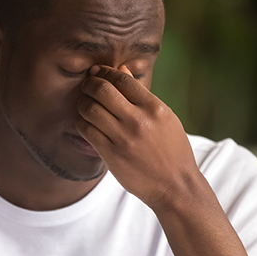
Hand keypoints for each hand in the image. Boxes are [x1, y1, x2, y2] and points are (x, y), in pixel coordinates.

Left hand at [75, 65, 198, 208]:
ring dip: (82, 103)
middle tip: (86, 86)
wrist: (175, 185)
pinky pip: (87, 130)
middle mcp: (138, 120)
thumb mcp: (165, 118)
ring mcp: (123, 138)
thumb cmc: (172, 150)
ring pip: (90, 109)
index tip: (98, 72)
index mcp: (154, 108)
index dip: (105, 71)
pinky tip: (85, 122)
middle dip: (89, 83)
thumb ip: (142, 95)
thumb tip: (121, 69)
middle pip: (102, 89)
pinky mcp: (111, 154)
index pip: (122, 79)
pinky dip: (81, 122)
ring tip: (84, 104)